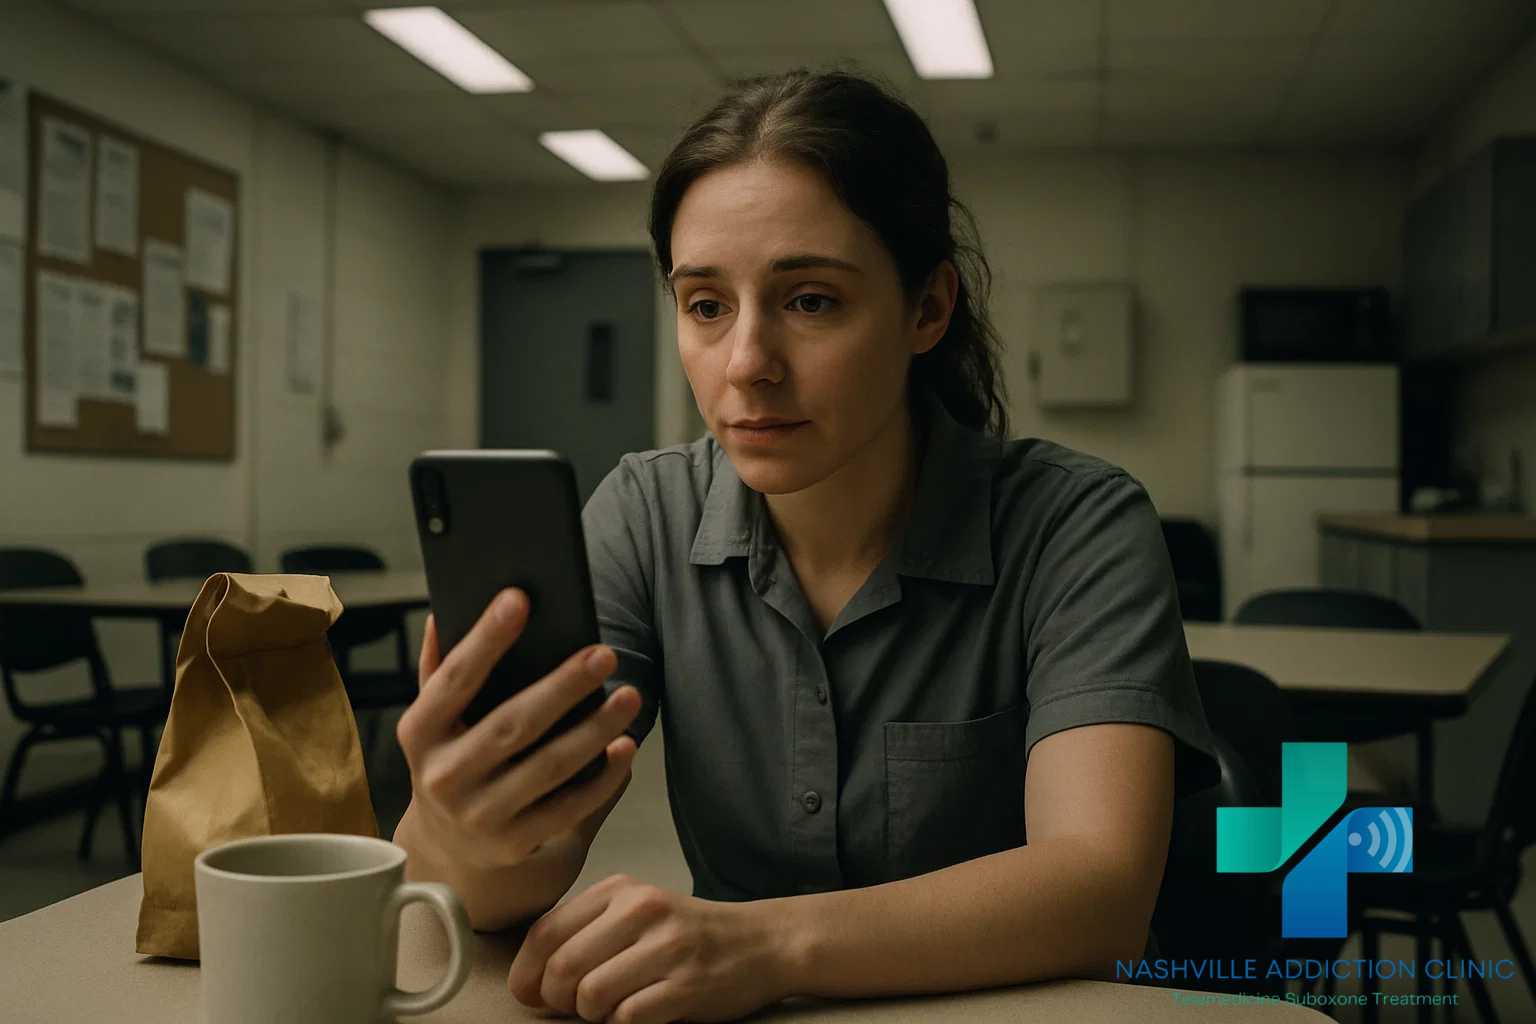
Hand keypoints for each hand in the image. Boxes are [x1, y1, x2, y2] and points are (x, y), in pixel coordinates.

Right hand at [395, 588, 641, 874]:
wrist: (450, 851)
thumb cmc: (452, 761)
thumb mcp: (434, 722)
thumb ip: (438, 670)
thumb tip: (440, 611)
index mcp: (419, 734)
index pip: (453, 679)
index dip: (485, 639)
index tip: (519, 598)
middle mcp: (443, 777)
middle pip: (511, 725)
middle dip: (561, 687)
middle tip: (604, 653)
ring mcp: (479, 816)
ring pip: (548, 767)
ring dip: (594, 730)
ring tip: (629, 696)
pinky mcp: (515, 843)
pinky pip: (569, 807)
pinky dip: (602, 778)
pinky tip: (626, 746)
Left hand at [508, 874, 792, 1023]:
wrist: (760, 943)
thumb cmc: (685, 934)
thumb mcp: (635, 912)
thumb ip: (583, 933)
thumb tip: (527, 982)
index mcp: (620, 890)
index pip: (546, 932)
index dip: (527, 973)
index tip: (530, 993)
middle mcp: (642, 910)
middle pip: (563, 968)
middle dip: (558, 999)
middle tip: (576, 1006)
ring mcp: (667, 948)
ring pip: (591, 996)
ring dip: (593, 1014)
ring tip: (614, 1006)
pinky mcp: (686, 986)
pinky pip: (627, 1017)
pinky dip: (625, 1023)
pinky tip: (642, 1010)